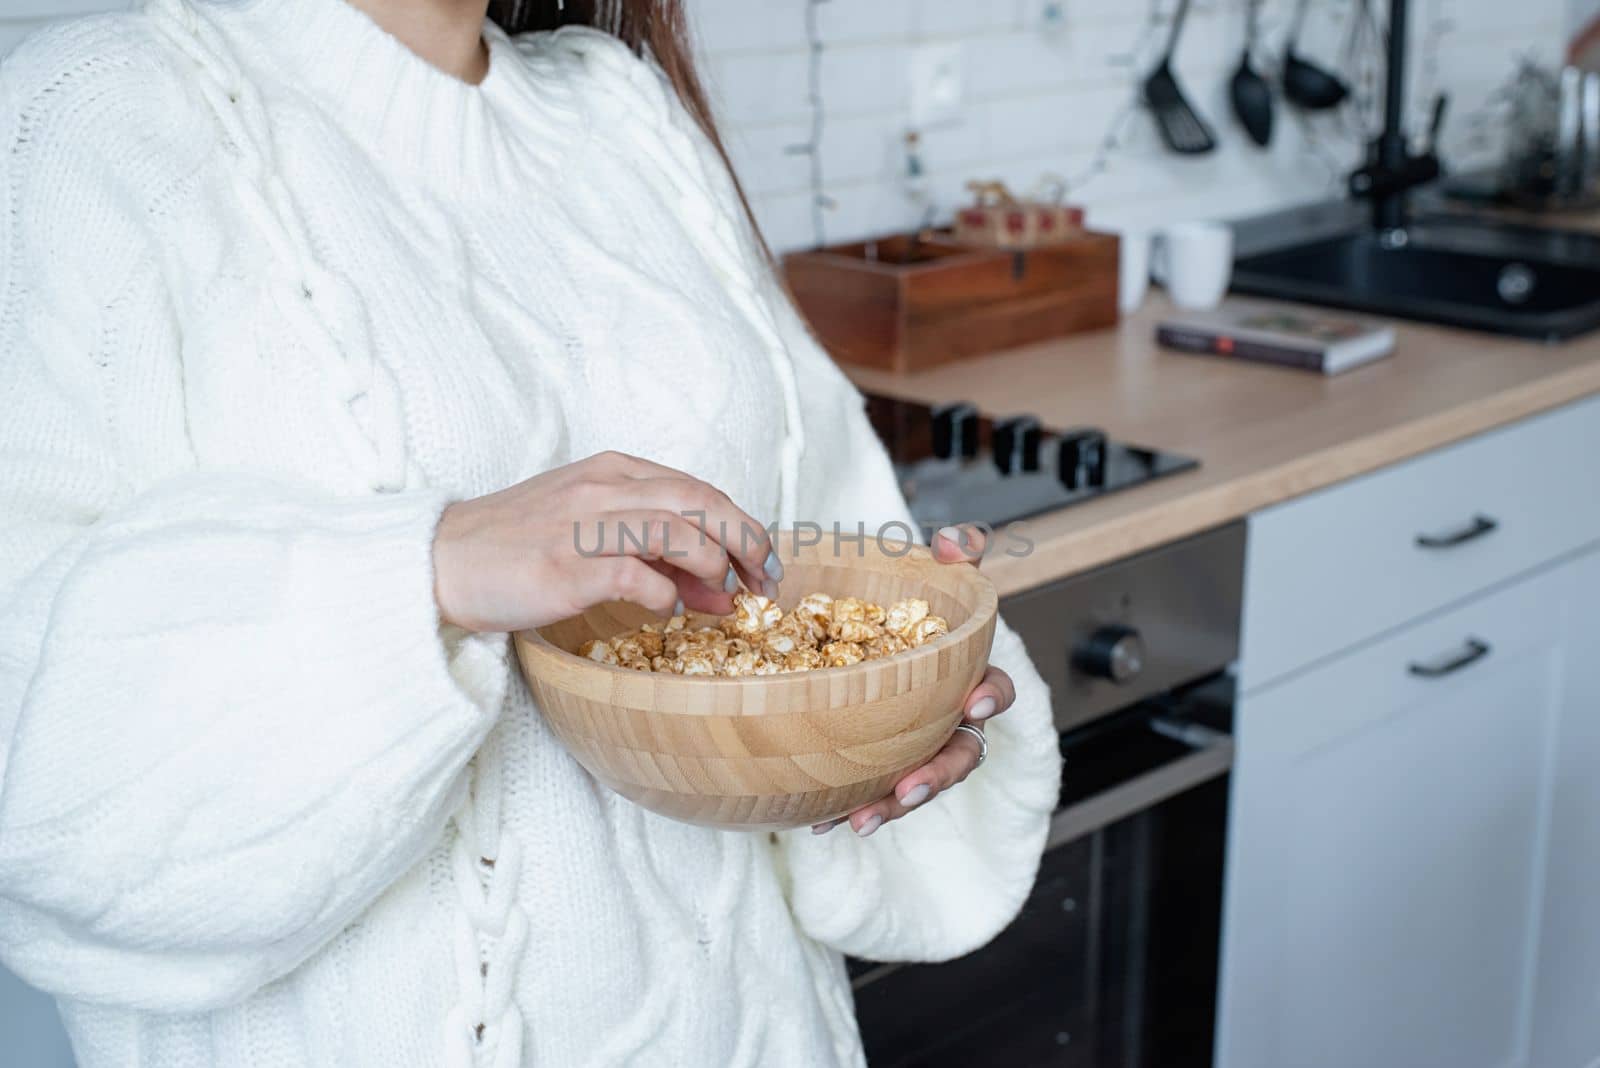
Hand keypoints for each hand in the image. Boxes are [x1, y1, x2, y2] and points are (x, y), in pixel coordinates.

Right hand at [431, 451, 779, 632]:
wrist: (441, 561)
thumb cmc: (518, 548)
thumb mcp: (590, 527)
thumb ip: (652, 548)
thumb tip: (718, 587)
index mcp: (615, 470)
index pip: (701, 490)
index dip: (744, 527)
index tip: (762, 566)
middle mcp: (604, 487)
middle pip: (704, 503)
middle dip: (748, 544)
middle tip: (765, 583)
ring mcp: (584, 525)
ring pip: (680, 532)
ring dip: (713, 569)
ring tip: (719, 600)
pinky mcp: (566, 566)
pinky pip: (639, 576)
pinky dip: (666, 597)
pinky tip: (666, 612)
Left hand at [814, 525, 1015, 837]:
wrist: (853, 637)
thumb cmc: (905, 610)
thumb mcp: (925, 575)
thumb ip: (949, 555)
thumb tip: (954, 542)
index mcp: (964, 676)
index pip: (995, 687)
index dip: (991, 696)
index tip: (977, 702)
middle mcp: (946, 718)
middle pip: (959, 754)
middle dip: (938, 775)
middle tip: (911, 788)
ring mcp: (914, 747)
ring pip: (916, 783)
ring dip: (892, 805)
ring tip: (862, 820)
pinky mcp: (878, 765)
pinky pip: (871, 793)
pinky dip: (849, 808)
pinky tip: (820, 821)